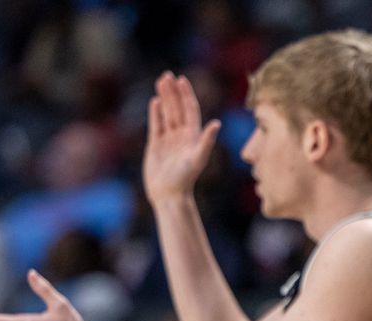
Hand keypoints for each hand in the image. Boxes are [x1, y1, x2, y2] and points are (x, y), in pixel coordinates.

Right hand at [143, 72, 220, 203]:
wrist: (169, 194)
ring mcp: (169, 140)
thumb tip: (217, 123)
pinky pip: (156, 125)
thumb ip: (207, 140)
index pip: (191, 110)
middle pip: (177, 108)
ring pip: (167, 114)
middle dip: (173, 92)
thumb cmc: (185, 179)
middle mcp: (182, 136)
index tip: (182, 79)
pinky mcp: (156, 145)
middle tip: (167, 75)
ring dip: (164, 98)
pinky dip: (155, 113)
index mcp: (193, 136)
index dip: (187, 95)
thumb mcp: (197, 158)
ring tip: (161, 82)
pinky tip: (154, 101)